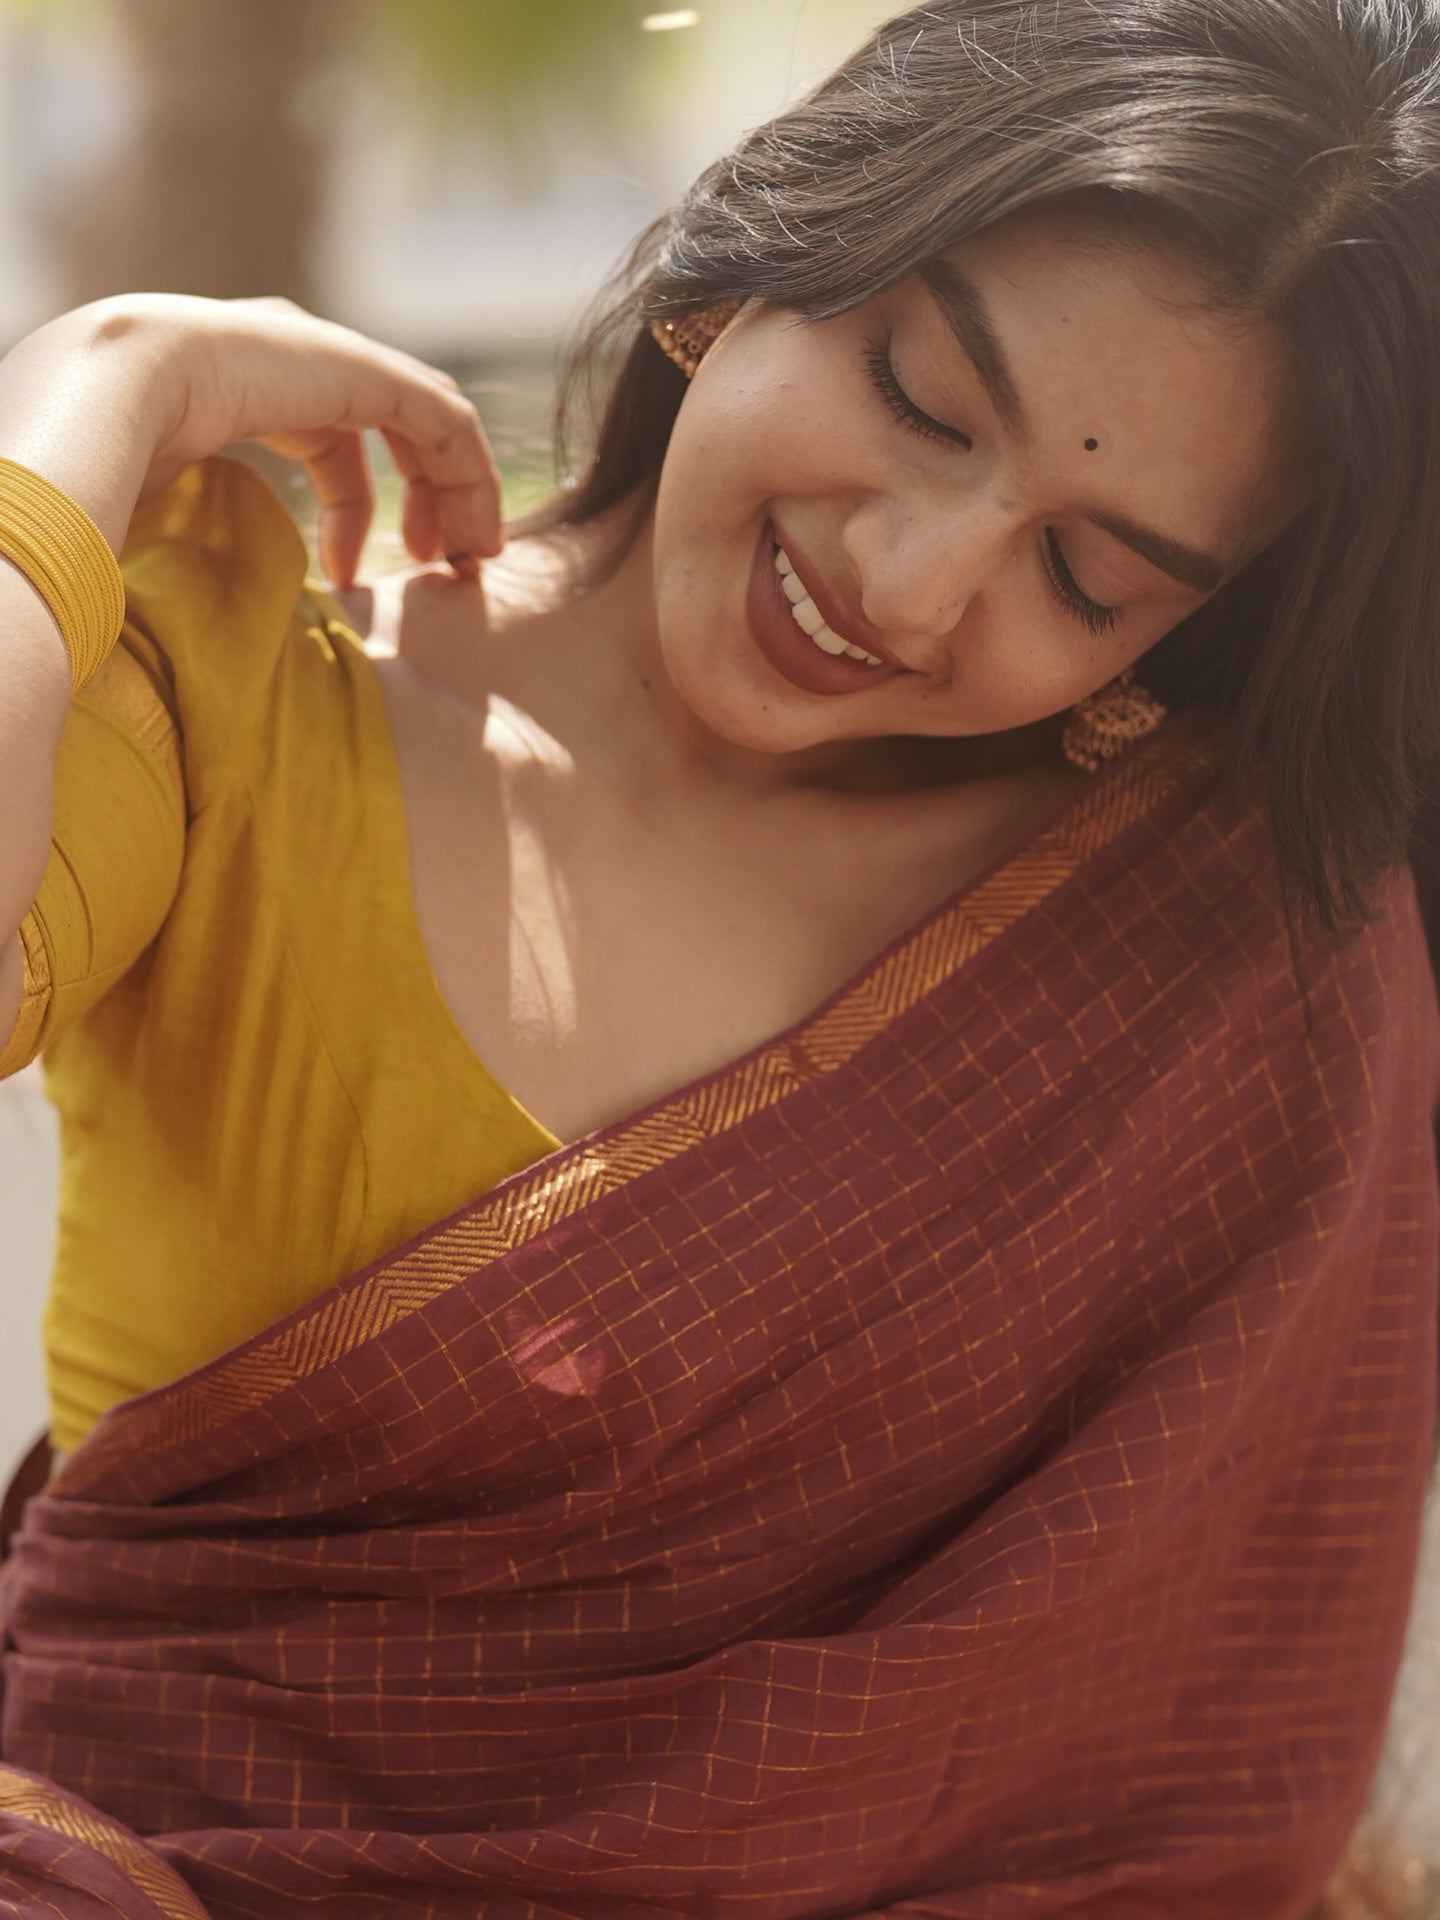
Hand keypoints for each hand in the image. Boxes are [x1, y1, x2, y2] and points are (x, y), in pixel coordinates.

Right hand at [125, 293, 503, 587]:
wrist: (117, 389)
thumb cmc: (114, 450)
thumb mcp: (165, 487)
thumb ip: (198, 511)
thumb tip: (179, 579)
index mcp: (253, 381)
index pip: (333, 440)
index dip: (358, 510)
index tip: (356, 578)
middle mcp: (300, 359)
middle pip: (391, 428)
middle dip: (425, 499)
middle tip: (440, 568)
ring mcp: (333, 355)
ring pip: (429, 424)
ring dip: (457, 495)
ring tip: (463, 561)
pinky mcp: (365, 368)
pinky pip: (442, 422)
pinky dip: (469, 476)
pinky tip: (470, 532)